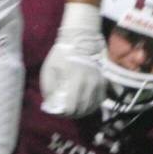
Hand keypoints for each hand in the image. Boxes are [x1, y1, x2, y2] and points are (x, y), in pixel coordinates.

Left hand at [39, 2, 104, 116]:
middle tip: (66, 113)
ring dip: (84, 111)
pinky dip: (94, 105)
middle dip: (73, 114)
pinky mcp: (104, 80)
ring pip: (93, 105)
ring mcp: (98, 81)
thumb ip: (48, 89)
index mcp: (74, 80)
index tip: (58, 112)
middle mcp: (89, 82)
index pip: (71, 107)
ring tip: (75, 111)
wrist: (79, 39)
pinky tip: (87, 106)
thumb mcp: (48, 70)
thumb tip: (50, 105)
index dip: (63, 114)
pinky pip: (101, 98)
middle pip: (82, 108)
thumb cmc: (60, 55)